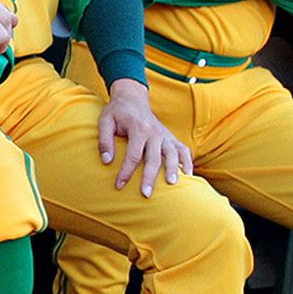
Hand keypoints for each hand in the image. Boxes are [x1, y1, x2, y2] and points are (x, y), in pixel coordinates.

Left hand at [94, 81, 191, 195]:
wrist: (133, 98)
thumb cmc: (117, 113)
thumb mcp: (105, 122)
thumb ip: (104, 141)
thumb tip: (106, 161)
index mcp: (138, 129)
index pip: (133, 155)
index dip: (126, 172)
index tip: (119, 185)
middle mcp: (155, 132)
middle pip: (155, 158)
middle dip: (150, 177)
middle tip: (146, 194)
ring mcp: (165, 135)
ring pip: (172, 154)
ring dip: (173, 170)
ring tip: (172, 185)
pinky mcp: (171, 137)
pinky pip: (183, 149)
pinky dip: (187, 161)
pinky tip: (188, 175)